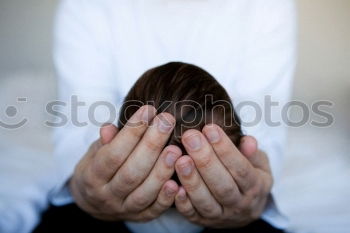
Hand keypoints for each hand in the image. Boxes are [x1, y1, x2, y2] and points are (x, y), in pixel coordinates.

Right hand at [69, 105, 180, 221]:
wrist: (94, 202)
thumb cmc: (98, 167)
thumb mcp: (94, 152)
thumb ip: (105, 142)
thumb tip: (109, 128)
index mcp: (92, 176)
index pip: (113, 153)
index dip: (131, 132)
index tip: (148, 110)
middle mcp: (107, 195)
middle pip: (131, 172)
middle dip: (151, 145)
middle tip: (167, 122)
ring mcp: (124, 209)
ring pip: (144, 192)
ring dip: (161, 170)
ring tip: (176, 148)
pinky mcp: (140, 218)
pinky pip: (155, 210)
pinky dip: (167, 198)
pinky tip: (178, 182)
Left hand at [174, 124, 272, 227]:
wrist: (245, 212)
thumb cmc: (249, 179)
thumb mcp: (259, 165)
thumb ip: (253, 153)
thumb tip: (248, 141)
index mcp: (254, 187)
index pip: (240, 168)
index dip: (225, 149)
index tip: (210, 129)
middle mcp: (239, 204)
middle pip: (222, 185)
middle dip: (205, 160)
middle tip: (190, 137)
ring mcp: (220, 216)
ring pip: (206, 201)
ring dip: (192, 180)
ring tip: (180, 159)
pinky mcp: (202, 221)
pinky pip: (192, 214)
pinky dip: (182, 202)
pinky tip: (173, 185)